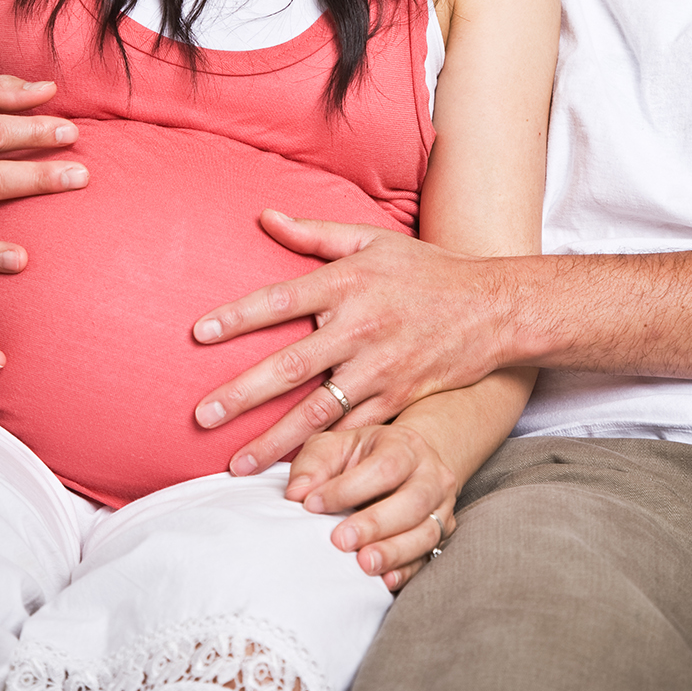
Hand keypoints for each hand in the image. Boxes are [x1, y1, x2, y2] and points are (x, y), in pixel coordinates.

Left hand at [195, 210, 519, 471]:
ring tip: (236, 466)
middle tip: (200, 415)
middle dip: (242, 394)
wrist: (492, 307)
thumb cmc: (425, 269)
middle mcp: (360, 327)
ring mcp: (379, 367)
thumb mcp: (372, 240)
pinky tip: (295, 474)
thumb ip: (315, 232)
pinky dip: (324, 453)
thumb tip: (264, 216)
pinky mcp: (398, 397)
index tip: (199, 333)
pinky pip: (353, 430)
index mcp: (349, 282)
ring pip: (317, 410)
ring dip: (274, 440)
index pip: (282, 299)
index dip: (239, 316)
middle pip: (290, 364)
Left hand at [284, 422, 456, 590]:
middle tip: (340, 541)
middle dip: (375, 524)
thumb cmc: (362, 457)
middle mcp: (431, 474)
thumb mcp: (335, 447)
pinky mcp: (441, 535)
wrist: (406, 464)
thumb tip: (297, 494)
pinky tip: (385, 579)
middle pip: (412, 501)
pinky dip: (407, 570)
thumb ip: (314, 465)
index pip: (384, 467)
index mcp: (404, 445)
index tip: (313, 505)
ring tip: (363, 564)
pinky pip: (428, 556)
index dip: (348, 489)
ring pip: (426, 532)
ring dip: (393, 551)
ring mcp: (441, 506)